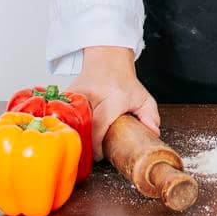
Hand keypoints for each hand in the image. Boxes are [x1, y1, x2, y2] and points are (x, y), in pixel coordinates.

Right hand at [67, 46, 160, 160]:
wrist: (107, 60)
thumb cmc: (124, 82)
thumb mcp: (142, 97)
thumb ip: (150, 116)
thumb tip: (152, 133)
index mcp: (112, 98)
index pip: (100, 126)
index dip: (97, 146)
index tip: (100, 155)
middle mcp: (92, 95)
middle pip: (83, 127)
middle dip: (85, 144)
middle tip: (89, 155)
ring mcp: (76, 94)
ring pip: (70, 121)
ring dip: (75, 134)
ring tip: (80, 144)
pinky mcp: (67, 94)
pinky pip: (64, 114)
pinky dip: (67, 124)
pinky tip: (71, 131)